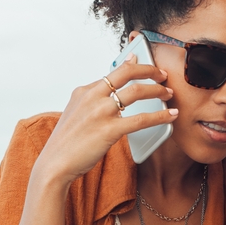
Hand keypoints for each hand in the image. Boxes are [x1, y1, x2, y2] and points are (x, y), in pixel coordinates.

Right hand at [34, 54, 176, 184]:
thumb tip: (108, 91)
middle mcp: (93, 97)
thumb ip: (92, 100)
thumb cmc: (67, 142)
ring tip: (168, 94)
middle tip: (162, 75)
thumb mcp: (75, 113)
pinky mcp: (110, 130)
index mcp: (84, 91)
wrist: (55, 164)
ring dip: (157, 91)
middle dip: (149, 71)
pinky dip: (160, 116)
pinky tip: (170, 116)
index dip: (133, 65)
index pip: (114, 72)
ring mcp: (101, 112)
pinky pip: (141, 119)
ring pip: (137, 92)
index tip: (143, 61)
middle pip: (127, 73)